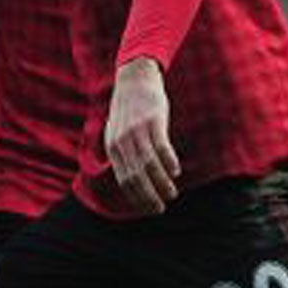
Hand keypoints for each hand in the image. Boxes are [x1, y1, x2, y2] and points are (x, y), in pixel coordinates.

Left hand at [104, 57, 179, 214]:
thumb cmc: (128, 108)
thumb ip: (122, 152)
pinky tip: (175, 172)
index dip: (137, 197)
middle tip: (160, 208)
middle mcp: (122, 142)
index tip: (150, 208)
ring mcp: (137, 132)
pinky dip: (168, 163)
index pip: (124, 180)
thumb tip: (130, 176)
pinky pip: (161, 148)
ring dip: (161, 183)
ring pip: (149, 166)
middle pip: (136, 177)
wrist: (134, 78)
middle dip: (148, 197)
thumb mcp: (117, 131)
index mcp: (112, 146)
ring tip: (171, 194)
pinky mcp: (153, 122)